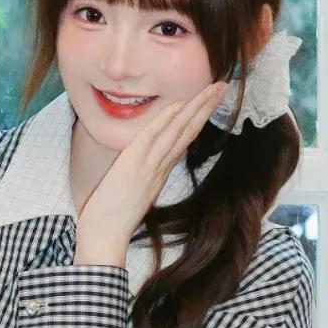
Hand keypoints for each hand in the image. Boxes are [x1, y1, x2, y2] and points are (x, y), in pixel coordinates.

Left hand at [74, 82, 227, 264]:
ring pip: (177, 131)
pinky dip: (165, 120)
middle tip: (222, 86)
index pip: (183, 140)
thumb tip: (139, 171)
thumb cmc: (111, 223)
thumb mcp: (131, 196)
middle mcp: (159, 168)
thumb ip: (139, 180)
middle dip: (205, 107)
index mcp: (159, 174)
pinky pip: (152, 137)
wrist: (105, 240)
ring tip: (212, 88)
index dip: (197, 119)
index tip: (209, 102)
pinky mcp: (132, 165)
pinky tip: (178, 104)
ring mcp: (148, 166)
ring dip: (195, 107)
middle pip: (188, 131)